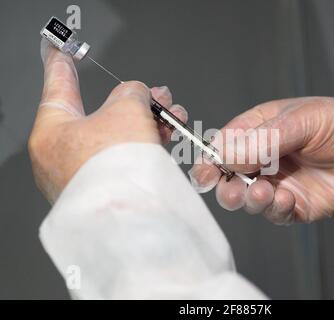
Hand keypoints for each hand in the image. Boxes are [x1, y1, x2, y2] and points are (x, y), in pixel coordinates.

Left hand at [29, 40, 186, 202]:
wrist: (129, 216)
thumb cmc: (115, 168)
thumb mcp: (127, 109)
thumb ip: (131, 93)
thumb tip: (136, 94)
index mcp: (51, 132)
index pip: (56, 87)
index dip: (60, 64)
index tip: (59, 51)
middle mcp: (61, 157)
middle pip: (99, 116)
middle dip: (134, 102)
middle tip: (155, 95)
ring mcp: (83, 177)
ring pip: (116, 139)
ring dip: (147, 124)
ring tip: (172, 117)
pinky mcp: (104, 191)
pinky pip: (123, 160)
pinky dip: (143, 146)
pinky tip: (166, 138)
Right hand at [189, 97, 333, 224]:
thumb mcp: (302, 120)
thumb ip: (265, 139)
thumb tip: (226, 154)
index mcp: (258, 131)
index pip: (224, 146)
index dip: (211, 160)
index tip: (206, 172)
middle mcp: (263, 159)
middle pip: (229, 177)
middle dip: (226, 185)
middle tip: (234, 187)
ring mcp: (278, 183)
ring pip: (248, 199)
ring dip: (249, 198)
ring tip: (263, 191)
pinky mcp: (295, 206)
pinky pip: (275, 213)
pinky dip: (275, 209)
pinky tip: (286, 198)